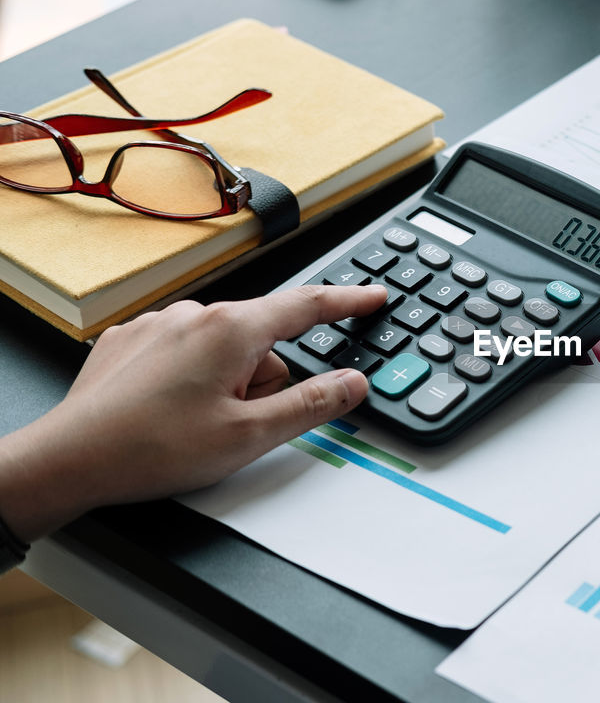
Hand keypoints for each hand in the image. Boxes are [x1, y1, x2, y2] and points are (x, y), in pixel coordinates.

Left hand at [0, 285, 386, 542]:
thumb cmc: (151, 449)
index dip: (348, 303)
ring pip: (223, 351)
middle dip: (263, 383)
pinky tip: (168, 414)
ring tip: (193, 427)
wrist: (69, 460)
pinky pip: (184, 352)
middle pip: (262, 343)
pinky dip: (189, 380)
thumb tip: (353, 384)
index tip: (373, 297)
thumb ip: (312, 405)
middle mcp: (195, 315)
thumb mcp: (250, 436)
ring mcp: (159, 325)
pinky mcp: (131, 341)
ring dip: (225, 385)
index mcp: (232, 330)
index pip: (307, 306)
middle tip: (236, 426)